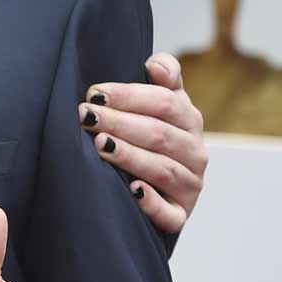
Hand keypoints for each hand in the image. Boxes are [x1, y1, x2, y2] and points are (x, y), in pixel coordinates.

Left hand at [79, 52, 206, 232]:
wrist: (156, 189)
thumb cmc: (149, 137)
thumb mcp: (159, 105)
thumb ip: (164, 80)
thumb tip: (156, 65)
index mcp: (189, 121)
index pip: (165, 103)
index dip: (129, 96)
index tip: (94, 93)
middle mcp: (195, 153)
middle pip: (159, 134)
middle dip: (120, 123)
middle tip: (86, 116)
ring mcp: (189, 187)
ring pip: (162, 169)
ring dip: (130, 156)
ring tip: (101, 145)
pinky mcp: (179, 216)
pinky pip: (169, 213)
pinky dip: (152, 202)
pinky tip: (132, 191)